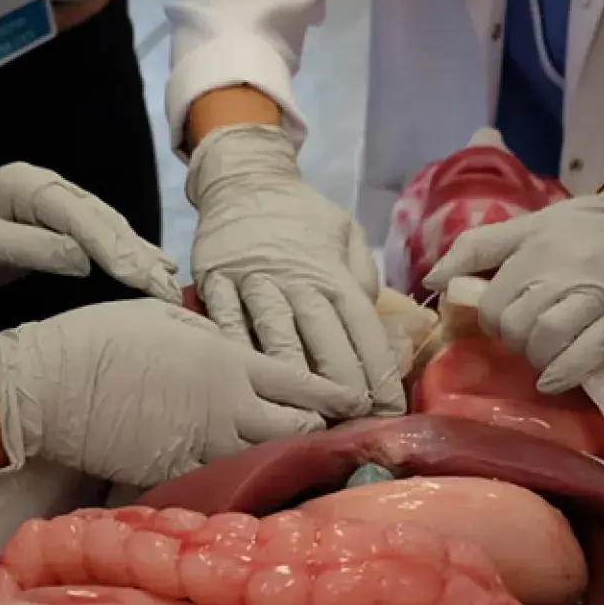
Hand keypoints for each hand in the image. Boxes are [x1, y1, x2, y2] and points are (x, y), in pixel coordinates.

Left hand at [0, 164, 178, 299]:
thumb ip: (32, 248)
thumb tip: (83, 260)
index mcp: (30, 186)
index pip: (83, 219)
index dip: (116, 250)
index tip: (144, 278)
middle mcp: (48, 189)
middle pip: (103, 221)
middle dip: (138, 254)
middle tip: (169, 288)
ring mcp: (53, 206)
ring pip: (106, 228)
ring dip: (138, 254)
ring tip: (169, 280)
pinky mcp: (54, 226)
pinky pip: (97, 238)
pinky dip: (123, 253)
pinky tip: (147, 267)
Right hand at [0, 300, 368, 485]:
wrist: (48, 385)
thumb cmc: (101, 337)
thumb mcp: (168, 317)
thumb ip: (213, 336)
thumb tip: (235, 347)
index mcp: (231, 361)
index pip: (304, 385)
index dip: (336, 398)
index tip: (358, 406)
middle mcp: (228, 407)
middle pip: (298, 431)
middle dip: (318, 435)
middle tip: (332, 441)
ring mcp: (202, 446)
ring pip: (265, 462)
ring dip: (282, 463)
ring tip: (298, 468)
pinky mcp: (174, 474)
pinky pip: (219, 482)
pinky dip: (236, 483)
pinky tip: (245, 486)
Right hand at [187, 125, 405, 414]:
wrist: (242, 179)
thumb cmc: (301, 214)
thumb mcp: (345, 231)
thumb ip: (362, 275)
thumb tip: (376, 319)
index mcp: (330, 270)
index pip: (361, 326)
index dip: (377, 370)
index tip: (388, 409)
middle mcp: (294, 278)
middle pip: (322, 338)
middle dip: (341, 386)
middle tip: (353, 425)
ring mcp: (252, 281)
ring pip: (274, 337)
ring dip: (294, 381)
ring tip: (309, 420)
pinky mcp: (214, 282)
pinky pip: (225, 322)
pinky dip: (239, 354)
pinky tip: (251, 386)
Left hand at [421, 179, 603, 394]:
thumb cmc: (594, 225)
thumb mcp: (533, 223)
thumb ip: (480, 246)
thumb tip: (433, 279)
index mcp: (533, 245)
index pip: (490, 298)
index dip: (491, 319)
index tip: (505, 323)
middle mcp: (561, 269)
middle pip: (514, 323)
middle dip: (514, 341)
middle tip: (527, 340)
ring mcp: (596, 295)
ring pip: (545, 338)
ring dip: (537, 358)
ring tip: (544, 358)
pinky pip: (587, 354)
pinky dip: (564, 373)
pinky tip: (555, 379)